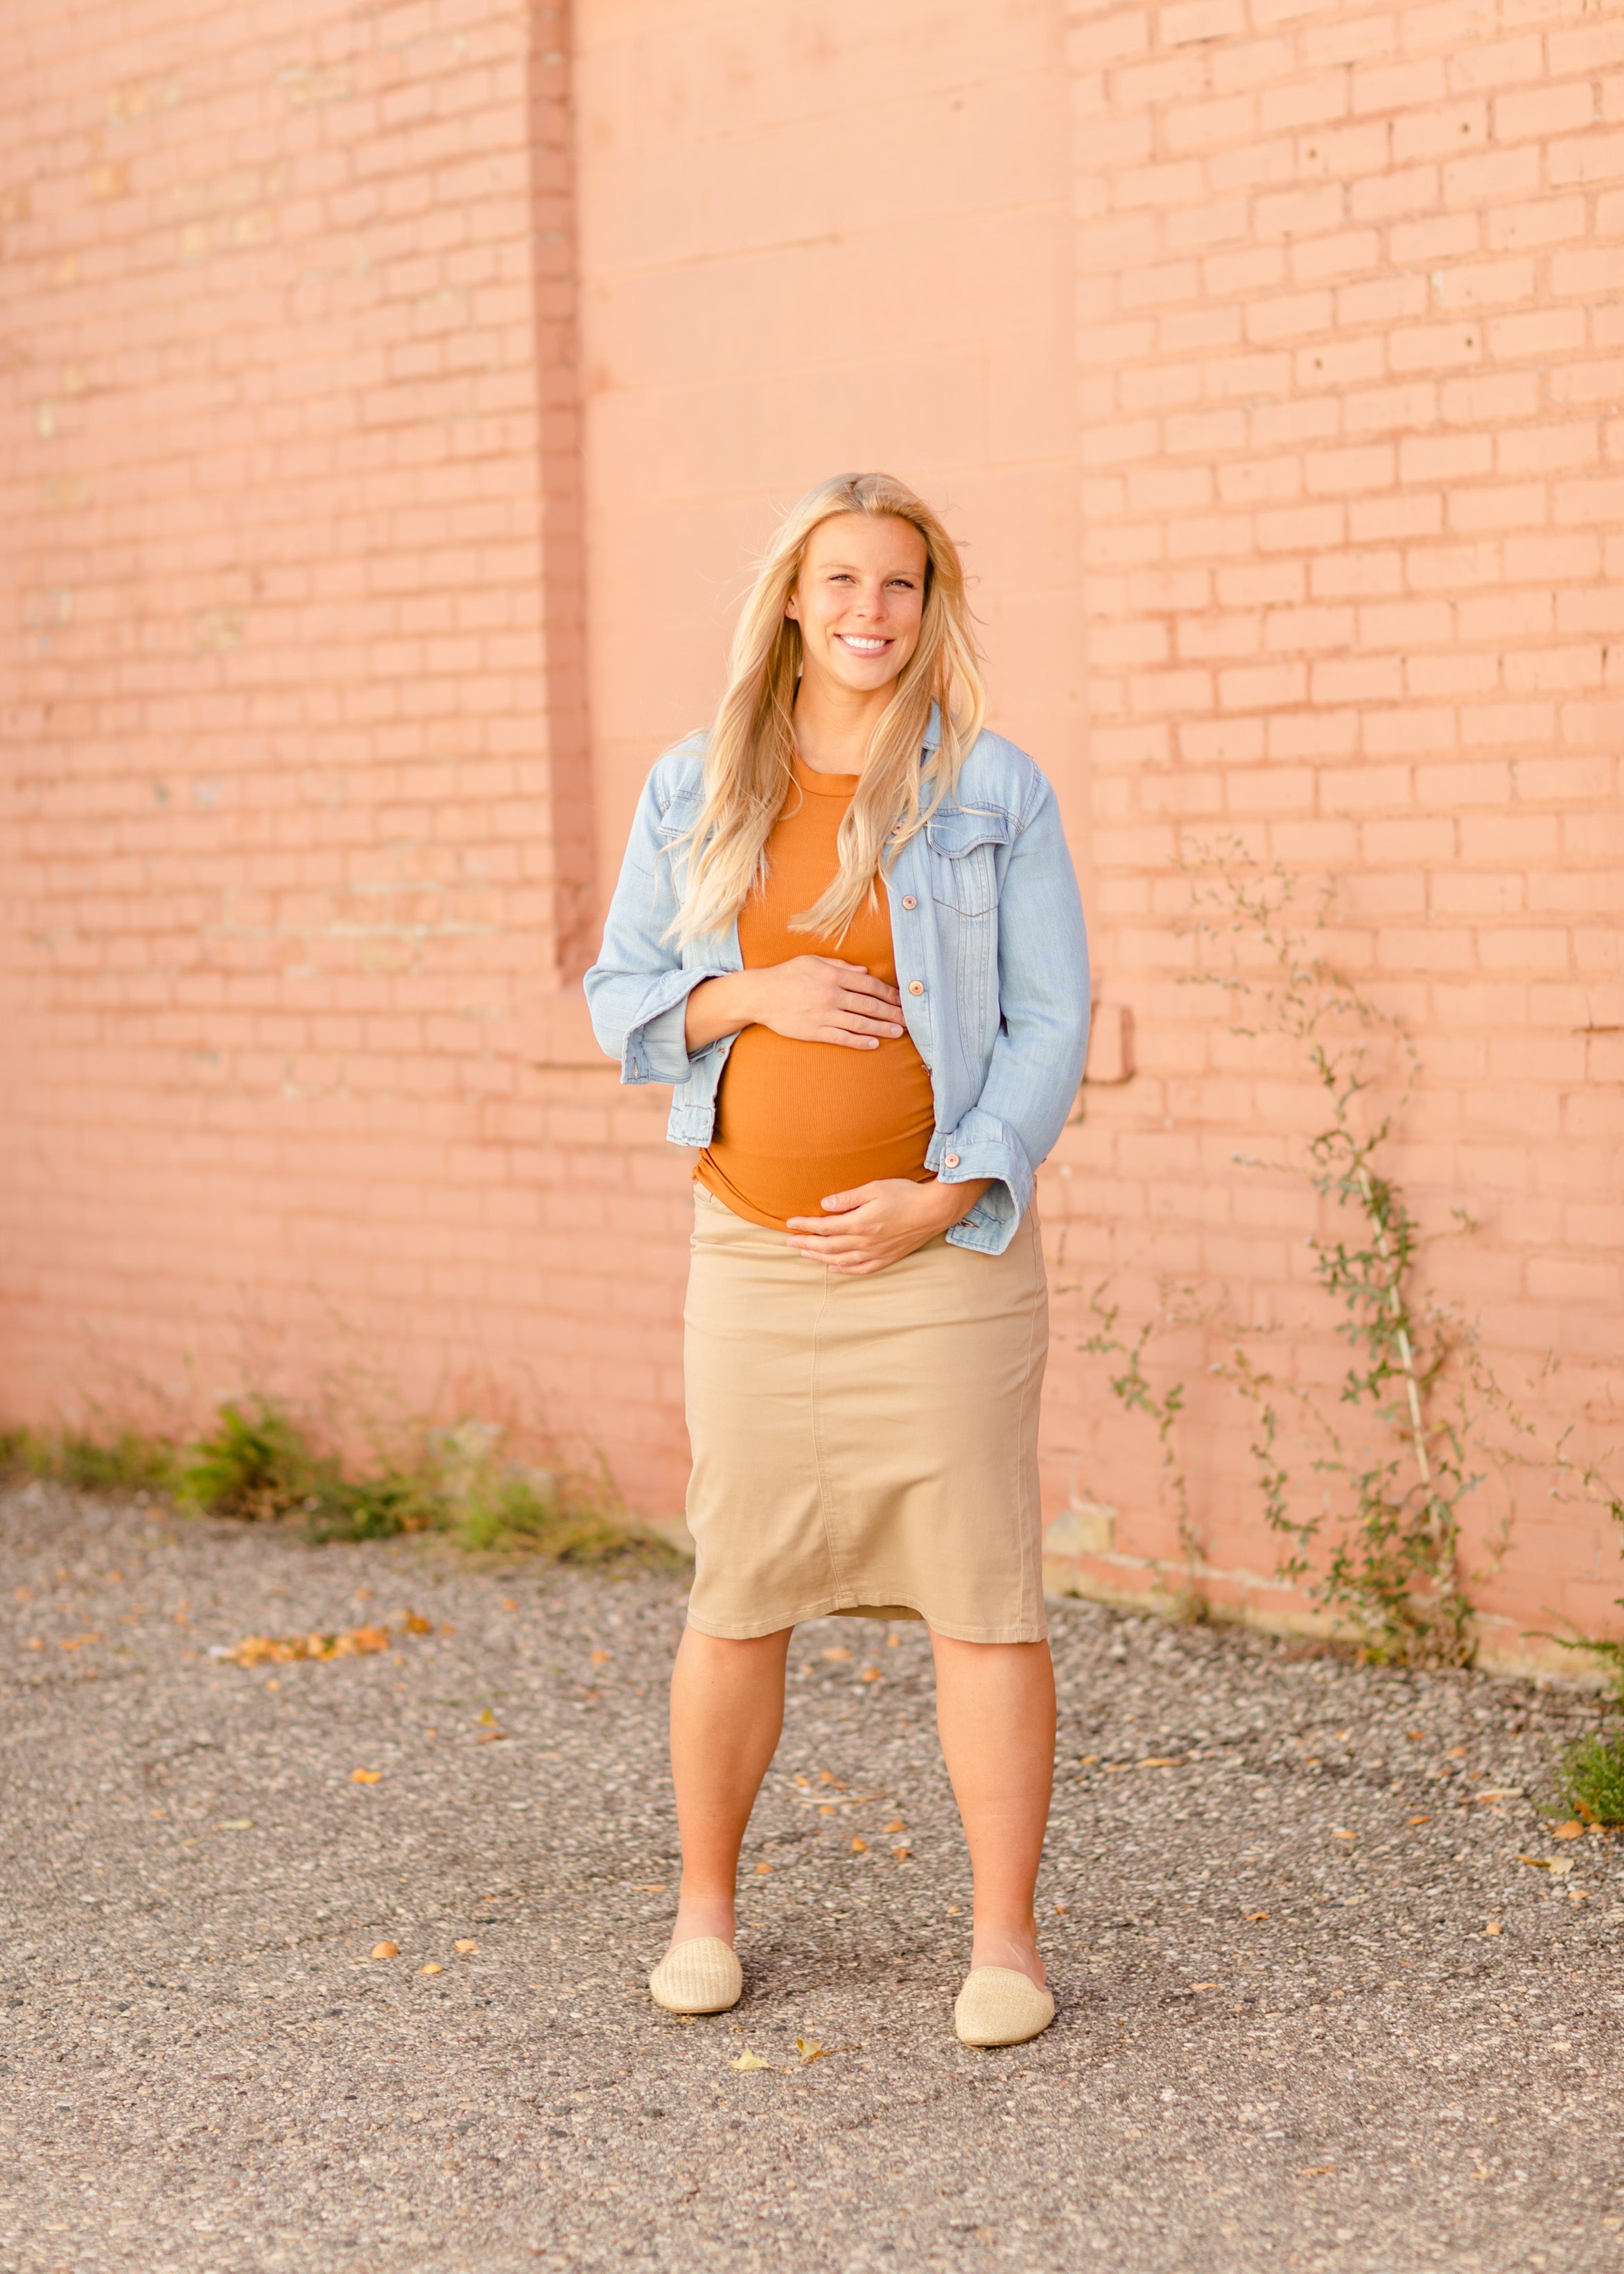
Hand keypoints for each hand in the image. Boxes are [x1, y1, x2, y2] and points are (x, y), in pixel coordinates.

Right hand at [685, 957, 903, 1053]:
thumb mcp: (812, 961)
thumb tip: (865, 971)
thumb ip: (840, 965)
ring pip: (860, 1024)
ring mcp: (824, 1015)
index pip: (870, 984)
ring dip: (882, 1029)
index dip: (889, 993)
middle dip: (892, 1013)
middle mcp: (831, 995)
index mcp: (833, 975)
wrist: (759, 995)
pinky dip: (860, 1042)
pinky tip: (874, 1045)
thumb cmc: (786, 975)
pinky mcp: (815, 1031)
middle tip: (909, 1019)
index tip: (901, 999)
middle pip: (870, 1005)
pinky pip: (842, 1038)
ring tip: (898, 1033)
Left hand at [785, 1176, 991, 1275]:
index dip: (804, 1226)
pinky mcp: (886, 1258)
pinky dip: (843, 1270)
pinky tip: (833, 1268)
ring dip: (819, 1257)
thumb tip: (824, 1205)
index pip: (823, 1227)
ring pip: (840, 1259)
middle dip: (806, 1244)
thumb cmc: (905, 1194)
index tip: (790, 1223)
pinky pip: (860, 1269)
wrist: (934, 1210)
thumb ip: (847, 1198)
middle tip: (790, 1242)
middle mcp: (864, 1242)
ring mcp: (875, 1253)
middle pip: (827, 1246)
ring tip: (805, 1253)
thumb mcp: (874, 1188)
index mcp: (859, 1223)